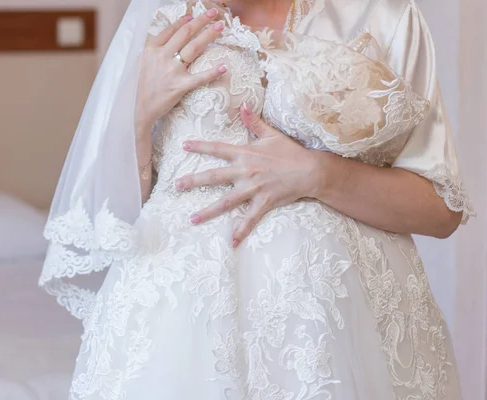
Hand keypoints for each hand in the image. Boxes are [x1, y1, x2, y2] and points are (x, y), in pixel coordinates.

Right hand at [135, 8, 227, 137]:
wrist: (143, 108)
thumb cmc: (147, 84)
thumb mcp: (146, 61)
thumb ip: (158, 46)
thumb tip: (174, 31)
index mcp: (152, 48)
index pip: (172, 29)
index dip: (186, 20)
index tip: (196, 14)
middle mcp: (162, 56)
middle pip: (186, 33)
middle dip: (202, 21)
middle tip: (214, 14)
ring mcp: (172, 71)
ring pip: (194, 48)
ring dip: (209, 35)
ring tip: (220, 28)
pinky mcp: (180, 86)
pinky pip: (199, 77)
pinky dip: (212, 72)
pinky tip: (223, 67)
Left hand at [176, 104, 320, 246]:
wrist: (310, 170)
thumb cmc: (291, 152)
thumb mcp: (272, 134)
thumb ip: (254, 121)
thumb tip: (243, 104)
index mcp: (246, 153)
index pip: (218, 148)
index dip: (200, 146)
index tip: (184, 146)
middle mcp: (246, 171)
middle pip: (214, 176)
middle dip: (194, 180)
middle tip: (176, 186)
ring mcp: (254, 187)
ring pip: (227, 201)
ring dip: (208, 211)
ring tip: (192, 219)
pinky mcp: (264, 201)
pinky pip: (250, 218)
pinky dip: (241, 231)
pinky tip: (231, 242)